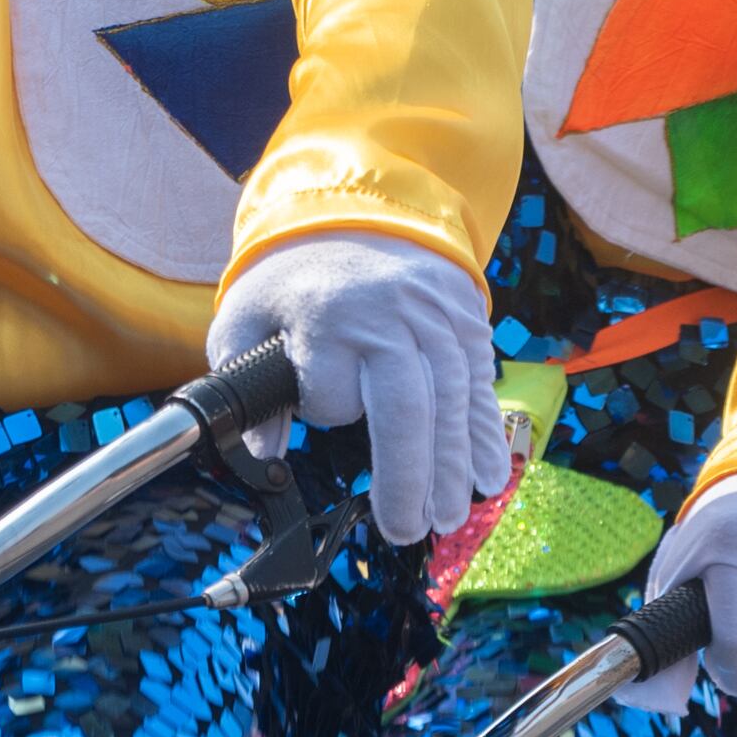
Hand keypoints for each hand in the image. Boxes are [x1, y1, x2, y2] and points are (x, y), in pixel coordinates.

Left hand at [208, 232, 514, 546]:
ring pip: (452, 400)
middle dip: (410, 475)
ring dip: (453, 466)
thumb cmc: (292, 277)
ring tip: (448, 517)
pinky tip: (489, 478)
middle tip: (408, 529)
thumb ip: (247, 385)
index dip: (324, 407)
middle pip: (408, 405)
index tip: (312, 410)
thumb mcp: (247, 319)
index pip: (333, 388)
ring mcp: (437, 315)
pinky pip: (480, 384)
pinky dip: (486, 435)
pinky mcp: (467, 320)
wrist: (354, 206)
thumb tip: (261, 458)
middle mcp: (391, 314)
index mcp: (328, 313)